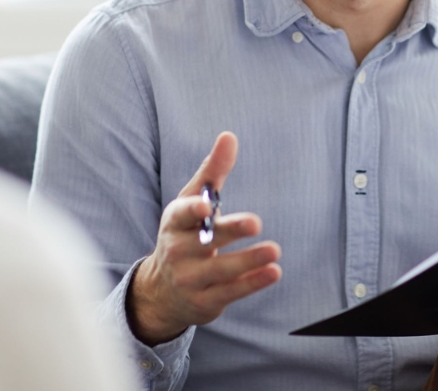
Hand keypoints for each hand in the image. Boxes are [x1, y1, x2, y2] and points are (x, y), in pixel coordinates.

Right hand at [127, 132, 281, 344]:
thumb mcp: (193, 200)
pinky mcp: (205, 301)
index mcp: (175, 222)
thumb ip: (212, 170)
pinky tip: (273, 272)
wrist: (163, 290)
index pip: (181, 215)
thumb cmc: (185, 232)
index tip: (206, 206)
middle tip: (256, 221)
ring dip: (248, 261)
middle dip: (230, 231)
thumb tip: (228, 136)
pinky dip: (252, 283)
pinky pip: (230, 292)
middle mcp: (178, 251)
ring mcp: (190, 279)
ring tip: (274, 250)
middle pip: (205, 241)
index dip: (193, 211)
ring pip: (221, 270)